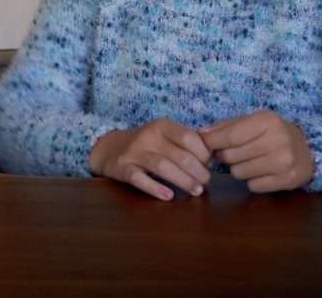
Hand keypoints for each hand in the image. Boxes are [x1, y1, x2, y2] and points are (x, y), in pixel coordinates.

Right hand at [88, 119, 212, 200]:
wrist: (110, 148)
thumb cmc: (146, 144)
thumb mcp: (164, 135)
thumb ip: (185, 142)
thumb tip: (212, 158)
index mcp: (162, 125)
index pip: (190, 138)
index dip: (204, 154)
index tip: (209, 166)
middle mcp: (147, 136)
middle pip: (180, 155)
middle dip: (199, 172)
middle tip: (206, 183)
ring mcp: (133, 152)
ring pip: (163, 167)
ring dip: (184, 181)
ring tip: (196, 191)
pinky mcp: (122, 168)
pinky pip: (140, 179)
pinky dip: (155, 188)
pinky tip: (168, 197)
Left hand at [198, 110, 313, 192]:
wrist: (308, 151)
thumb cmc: (273, 134)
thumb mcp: (253, 122)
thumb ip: (226, 127)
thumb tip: (200, 133)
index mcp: (267, 121)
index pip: (230, 136)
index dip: (211, 142)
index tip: (203, 144)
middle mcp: (278, 140)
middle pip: (230, 156)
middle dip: (223, 156)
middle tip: (230, 153)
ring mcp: (284, 162)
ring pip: (238, 173)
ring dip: (237, 169)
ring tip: (249, 161)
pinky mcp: (286, 180)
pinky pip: (252, 186)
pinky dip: (251, 181)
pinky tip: (261, 172)